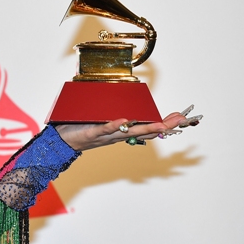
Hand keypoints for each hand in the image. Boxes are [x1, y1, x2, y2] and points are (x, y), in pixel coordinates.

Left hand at [54, 105, 201, 151]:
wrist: (62, 141)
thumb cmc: (81, 128)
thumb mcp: (102, 120)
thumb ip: (115, 114)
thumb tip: (127, 102)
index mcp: (121, 131)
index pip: (147, 127)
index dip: (164, 123)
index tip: (181, 117)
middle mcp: (117, 135)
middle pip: (144, 131)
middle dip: (163, 126)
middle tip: (181, 121)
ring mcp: (105, 135)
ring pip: (129, 131)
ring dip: (145, 128)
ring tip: (161, 125)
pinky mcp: (91, 133)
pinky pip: (104, 129)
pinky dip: (114, 125)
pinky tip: (124, 120)